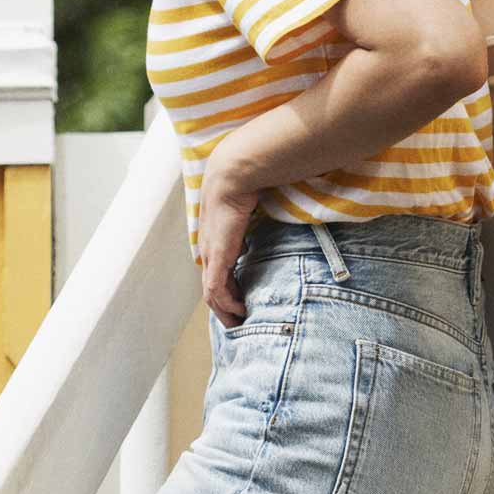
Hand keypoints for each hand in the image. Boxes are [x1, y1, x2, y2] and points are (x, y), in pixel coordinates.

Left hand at [196, 148, 261, 326]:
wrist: (235, 171)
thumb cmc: (250, 180)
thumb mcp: (257, 203)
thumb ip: (265, 213)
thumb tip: (283, 210)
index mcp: (218, 236)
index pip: (218, 270)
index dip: (230, 288)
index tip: (244, 301)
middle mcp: (210, 247)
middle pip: (213, 286)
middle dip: (225, 308)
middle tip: (241, 322)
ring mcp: (211, 253)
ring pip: (212, 293)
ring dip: (226, 311)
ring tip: (241, 323)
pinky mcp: (216, 256)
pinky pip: (216, 289)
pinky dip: (227, 303)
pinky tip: (240, 310)